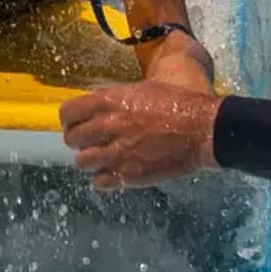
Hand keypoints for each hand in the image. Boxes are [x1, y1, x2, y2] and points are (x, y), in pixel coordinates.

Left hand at [60, 81, 220, 189]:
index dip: (68, 119)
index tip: (72, 122)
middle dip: (76, 139)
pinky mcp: (130, 175)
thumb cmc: (176, 103)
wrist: (203, 129)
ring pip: (82, 162)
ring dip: (88, 159)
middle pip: (72, 138)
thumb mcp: (141, 89)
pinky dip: (101, 178)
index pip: (69, 112)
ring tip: (99, 157)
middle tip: (87, 141)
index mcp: (110, 102)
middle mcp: (109, 126)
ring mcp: (118, 153)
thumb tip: (96, 107)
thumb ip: (114, 100)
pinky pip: (99, 182)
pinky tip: (110, 172)